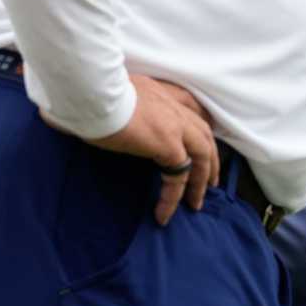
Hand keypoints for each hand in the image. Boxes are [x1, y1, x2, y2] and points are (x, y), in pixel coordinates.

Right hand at [50, 74, 218, 225]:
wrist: (94, 91)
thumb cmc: (93, 92)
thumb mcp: (116, 91)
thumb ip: (125, 101)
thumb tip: (110, 110)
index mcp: (163, 92)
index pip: (192, 106)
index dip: (200, 124)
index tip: (204, 139)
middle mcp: (175, 107)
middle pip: (204, 134)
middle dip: (210, 158)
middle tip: (211, 179)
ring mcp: (176, 125)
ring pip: (202, 156)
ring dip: (201, 181)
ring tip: (196, 202)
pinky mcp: (168, 145)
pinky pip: (179, 176)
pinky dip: (173, 197)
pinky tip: (164, 214)